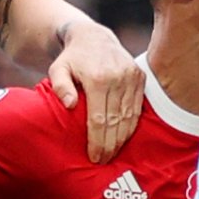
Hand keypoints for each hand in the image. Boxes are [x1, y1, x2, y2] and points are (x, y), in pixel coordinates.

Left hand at [48, 19, 145, 157]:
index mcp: (97, 78)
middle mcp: (118, 77)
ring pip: (129, 117)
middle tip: (103, 161)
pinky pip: (137, 108)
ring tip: (113, 154)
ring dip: (122, 139)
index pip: (99, 118)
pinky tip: (123, 138)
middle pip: (115, 121)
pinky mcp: (140, 77)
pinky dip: (131, 126)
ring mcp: (132, 77)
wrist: (94, 36)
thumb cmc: (72, 59)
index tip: (94, 157)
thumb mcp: (57, 69)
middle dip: (109, 145)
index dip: (97, 140)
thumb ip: (60, 87)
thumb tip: (70, 105)